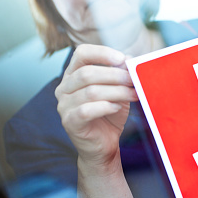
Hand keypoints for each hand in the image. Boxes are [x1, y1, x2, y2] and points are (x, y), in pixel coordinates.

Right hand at [55, 44, 137, 171]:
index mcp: (73, 74)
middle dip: (115, 75)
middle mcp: (64, 88)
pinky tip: (116, 107)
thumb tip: (130, 59)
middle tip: (134, 79)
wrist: (104, 144)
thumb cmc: (110, 114)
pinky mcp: (70, 122)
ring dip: (116, 91)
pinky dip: (105, 106)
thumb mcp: (118, 90)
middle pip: (87, 73)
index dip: (102, 53)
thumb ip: (121, 74)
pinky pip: (86, 110)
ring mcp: (64, 105)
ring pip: (91, 92)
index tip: (122, 58)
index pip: (81, 54)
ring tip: (133, 94)